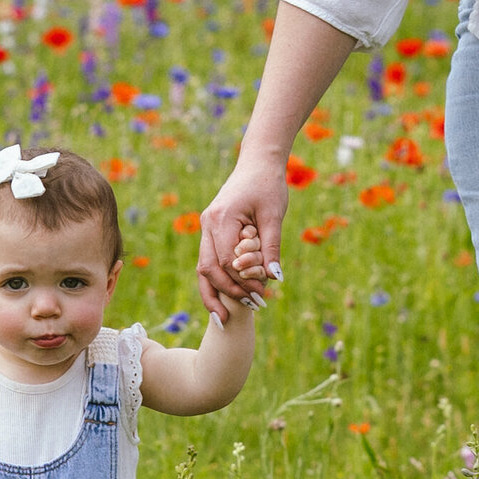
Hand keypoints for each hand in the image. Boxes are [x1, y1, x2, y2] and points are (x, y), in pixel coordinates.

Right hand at [198, 160, 287, 318]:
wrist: (257, 163)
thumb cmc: (269, 185)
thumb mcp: (274, 216)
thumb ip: (271, 247)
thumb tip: (275, 278)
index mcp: (222, 218)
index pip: (226, 260)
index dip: (241, 282)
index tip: (260, 296)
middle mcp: (208, 223)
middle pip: (208, 268)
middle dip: (227, 292)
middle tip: (250, 307)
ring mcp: (206, 227)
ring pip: (203, 267)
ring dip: (216, 291)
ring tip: (228, 315)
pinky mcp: (211, 230)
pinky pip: (208, 260)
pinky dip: (216, 280)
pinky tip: (227, 296)